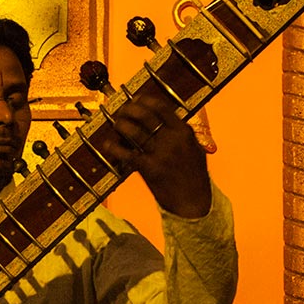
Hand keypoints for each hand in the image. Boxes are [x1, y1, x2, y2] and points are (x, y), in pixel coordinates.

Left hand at [103, 97, 212, 217]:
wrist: (194, 204)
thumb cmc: (194, 178)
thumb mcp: (195, 151)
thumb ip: (183, 136)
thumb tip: (170, 122)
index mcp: (184, 132)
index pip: (162, 108)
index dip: (145, 101)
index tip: (136, 99)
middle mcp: (172, 139)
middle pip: (145, 115)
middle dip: (129, 110)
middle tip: (122, 111)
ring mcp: (161, 153)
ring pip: (134, 131)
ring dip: (121, 125)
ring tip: (116, 125)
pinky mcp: (150, 169)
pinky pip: (127, 154)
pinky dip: (114, 148)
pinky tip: (108, 145)